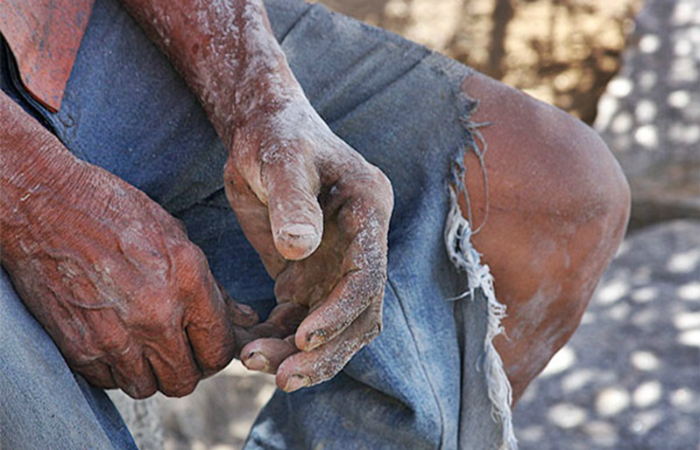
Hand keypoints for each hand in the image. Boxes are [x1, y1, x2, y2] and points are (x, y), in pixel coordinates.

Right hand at [3, 158, 264, 398]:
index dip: (218, 353)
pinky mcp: (79, 347)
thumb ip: (214, 288)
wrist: (46, 205)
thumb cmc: (116, 213)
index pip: (219, 348)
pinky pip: (109, 381)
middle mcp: (156, 315)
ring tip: (144, 344)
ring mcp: (116, 335)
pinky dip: (114, 369)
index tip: (207, 346)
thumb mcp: (177, 238)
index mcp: (188, 282)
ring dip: (149, 372)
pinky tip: (114, 339)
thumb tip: (246, 319)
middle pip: (185, 379)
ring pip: (147, 387)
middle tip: (178, 350)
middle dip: (186, 368)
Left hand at [225, 98, 393, 391]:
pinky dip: (277, 338)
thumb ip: (293, 201)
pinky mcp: (308, 274)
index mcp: (368, 212)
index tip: (304, 337)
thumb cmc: (276, 135)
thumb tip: (299, 250)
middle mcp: (361, 245)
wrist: (262, 131)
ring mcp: (336, 263)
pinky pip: (298, 318)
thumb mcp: (282, 159)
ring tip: (251, 362)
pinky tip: (248, 344)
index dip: (340, 313)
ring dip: (297, 352)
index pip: (368, 276)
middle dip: (324, 351)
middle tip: (282, 377)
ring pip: (329, 325)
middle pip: (357, 314)